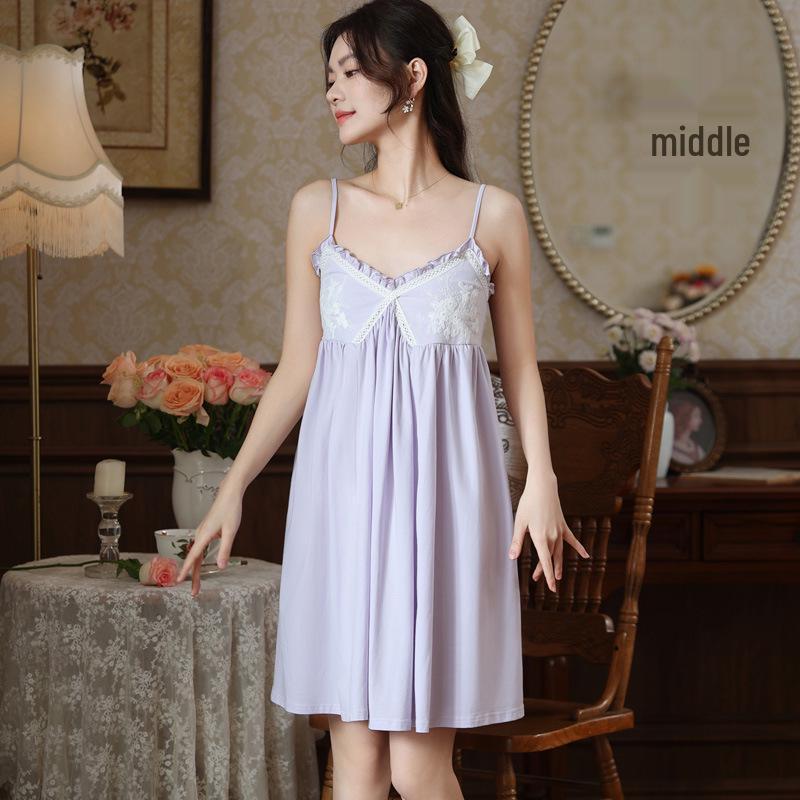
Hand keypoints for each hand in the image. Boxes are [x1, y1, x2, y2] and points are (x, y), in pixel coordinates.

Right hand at [176, 479, 242, 596]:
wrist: (229, 493)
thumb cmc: (231, 510)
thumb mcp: (231, 531)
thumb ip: (225, 549)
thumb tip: (220, 567)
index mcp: (204, 535)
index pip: (193, 557)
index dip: (186, 570)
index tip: (178, 582)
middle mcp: (200, 534)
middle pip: (194, 560)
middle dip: (193, 577)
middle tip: (194, 593)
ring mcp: (202, 532)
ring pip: (197, 555)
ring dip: (196, 570)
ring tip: (197, 584)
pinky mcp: (206, 531)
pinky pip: (200, 549)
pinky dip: (198, 560)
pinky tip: (200, 565)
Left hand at [507, 472, 588, 591]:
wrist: (543, 487)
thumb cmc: (528, 504)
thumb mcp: (519, 522)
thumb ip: (517, 541)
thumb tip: (512, 557)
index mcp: (540, 537)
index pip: (545, 561)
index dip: (548, 575)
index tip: (551, 587)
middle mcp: (552, 536)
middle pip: (551, 558)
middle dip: (547, 571)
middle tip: (541, 581)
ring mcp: (560, 531)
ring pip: (560, 552)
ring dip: (558, 564)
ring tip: (558, 576)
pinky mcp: (563, 525)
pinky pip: (572, 539)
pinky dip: (578, 548)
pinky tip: (585, 556)